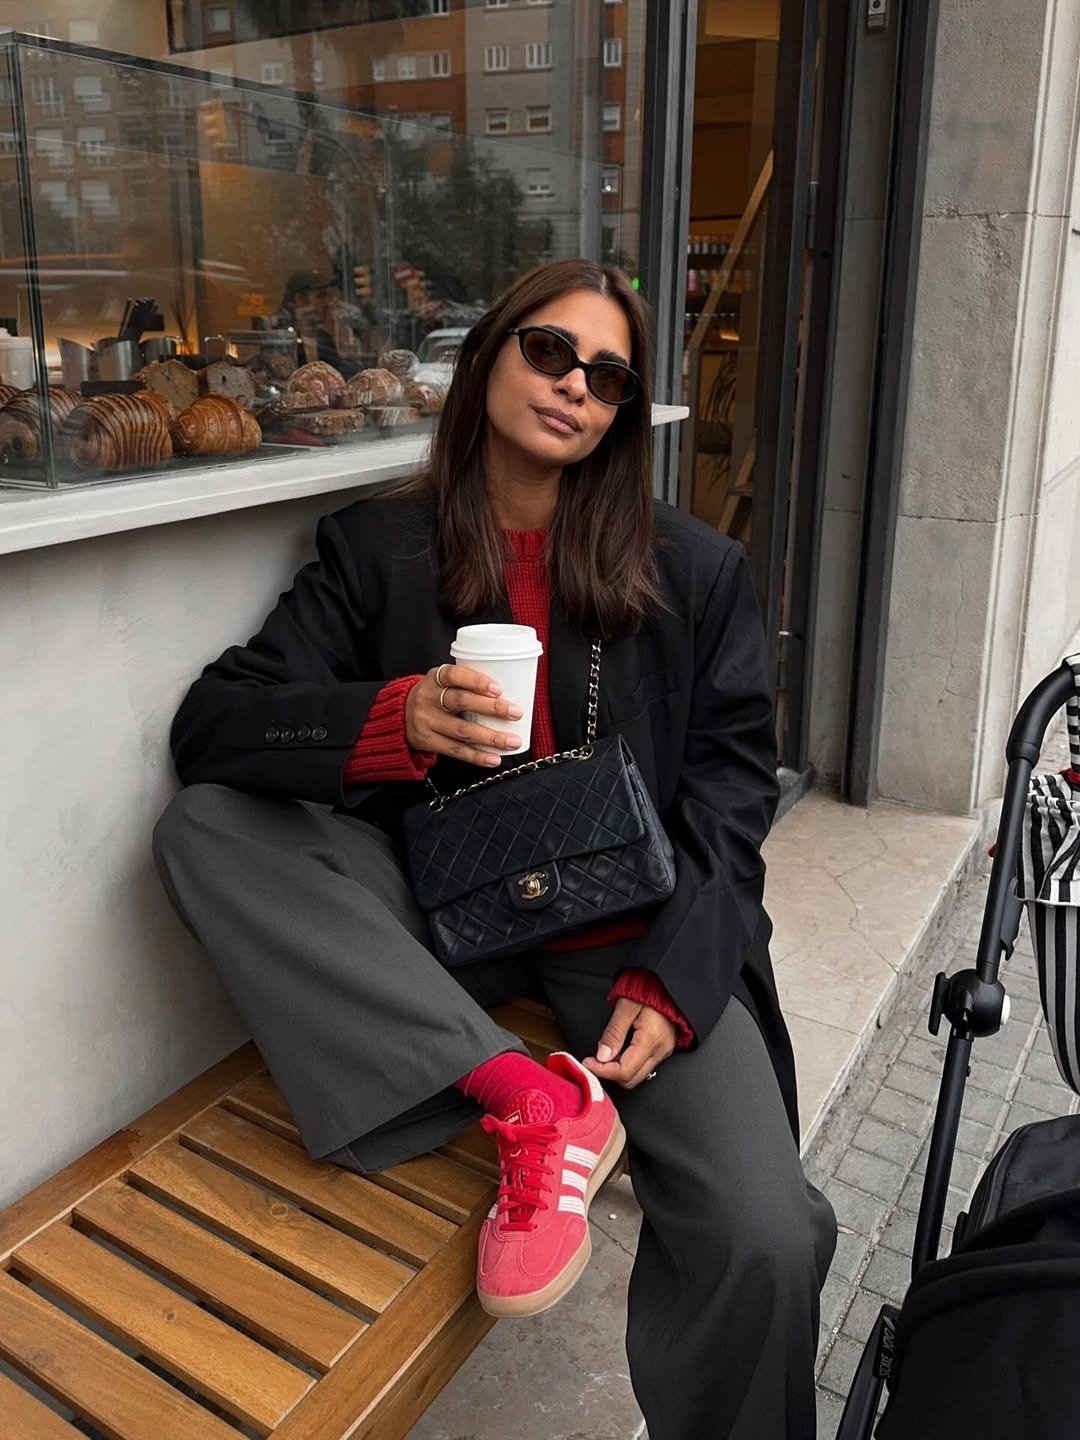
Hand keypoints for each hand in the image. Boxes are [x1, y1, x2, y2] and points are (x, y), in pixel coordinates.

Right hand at [406, 663, 524, 768]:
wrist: (400, 716)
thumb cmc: (434, 697)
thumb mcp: (442, 683)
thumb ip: (466, 685)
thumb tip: (509, 694)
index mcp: (434, 678)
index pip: (454, 675)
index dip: (476, 681)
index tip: (498, 689)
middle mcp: (428, 698)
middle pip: (461, 702)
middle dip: (492, 708)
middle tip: (515, 713)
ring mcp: (426, 721)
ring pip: (462, 730)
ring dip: (490, 737)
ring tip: (512, 741)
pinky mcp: (427, 741)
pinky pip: (456, 750)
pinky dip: (477, 756)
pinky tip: (494, 758)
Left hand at [583, 998, 675, 1089]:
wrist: (666, 983)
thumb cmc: (647, 989)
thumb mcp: (625, 1005)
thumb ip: (614, 1032)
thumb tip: (602, 1056)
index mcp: (650, 1039)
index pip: (624, 1071)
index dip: (602, 1070)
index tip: (588, 1062)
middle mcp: (660, 1050)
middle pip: (631, 1080)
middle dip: (610, 1074)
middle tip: (594, 1060)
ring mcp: (664, 1051)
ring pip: (638, 1076)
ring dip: (618, 1070)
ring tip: (605, 1054)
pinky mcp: (663, 1050)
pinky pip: (644, 1067)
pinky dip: (628, 1064)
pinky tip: (618, 1051)